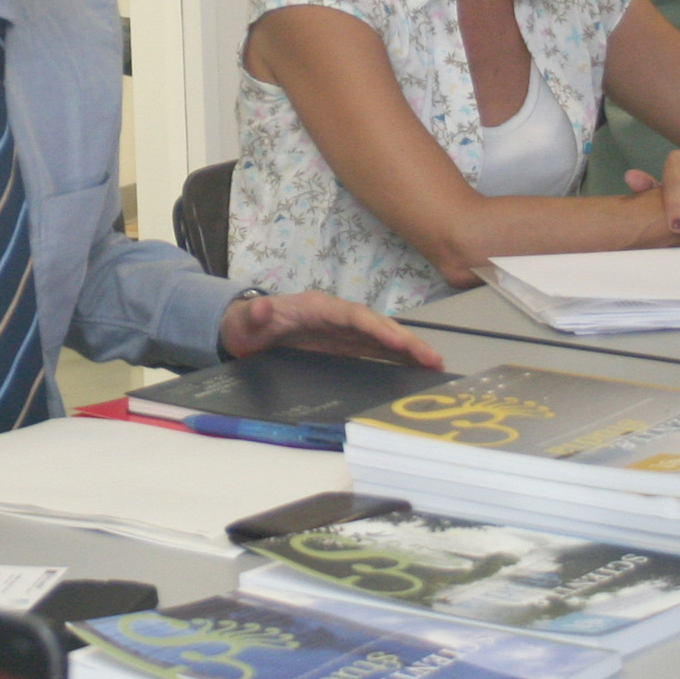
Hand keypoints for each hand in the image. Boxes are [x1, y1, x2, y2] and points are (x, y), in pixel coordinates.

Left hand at [217, 291, 445, 368]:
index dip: (377, 327)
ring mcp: (341, 334)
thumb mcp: (244, 320)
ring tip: (435, 366)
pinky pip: (373, 353)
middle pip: (376, 327)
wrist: (244, 331)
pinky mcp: (342, 348)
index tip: (399, 340)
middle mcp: (336, 319)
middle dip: (405, 341)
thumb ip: (254, 315)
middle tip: (433, 359)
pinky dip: (395, 360)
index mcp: (317, 308)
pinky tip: (414, 372)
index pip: (353, 316)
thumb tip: (262, 306)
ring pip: (381, 341)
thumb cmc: (246, 324)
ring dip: (407, 352)